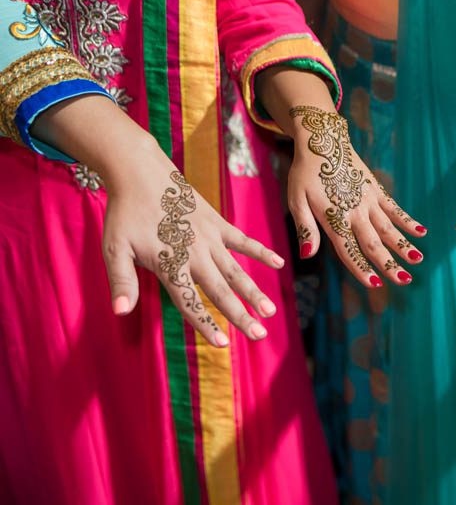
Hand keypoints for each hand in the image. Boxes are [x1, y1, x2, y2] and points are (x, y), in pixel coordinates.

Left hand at [104, 164, 282, 347]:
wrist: (141, 172)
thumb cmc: (124, 214)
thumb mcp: (114, 249)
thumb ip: (121, 282)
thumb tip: (120, 312)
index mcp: (170, 263)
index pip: (190, 302)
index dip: (206, 324)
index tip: (224, 343)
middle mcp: (194, 254)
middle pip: (221, 291)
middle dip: (242, 315)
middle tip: (260, 335)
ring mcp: (210, 238)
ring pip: (236, 271)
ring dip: (254, 291)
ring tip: (270, 311)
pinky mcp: (217, 223)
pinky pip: (243, 241)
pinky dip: (261, 252)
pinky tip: (279, 264)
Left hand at [287, 105, 425, 287]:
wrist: (323, 140)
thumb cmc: (305, 173)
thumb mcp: (296, 200)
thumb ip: (305, 229)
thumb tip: (306, 256)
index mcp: (334, 217)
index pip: (349, 250)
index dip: (361, 269)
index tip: (375, 284)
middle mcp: (355, 212)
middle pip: (374, 243)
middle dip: (389, 263)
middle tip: (405, 280)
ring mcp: (368, 200)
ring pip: (388, 228)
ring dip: (404, 245)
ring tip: (418, 260)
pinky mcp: (376, 190)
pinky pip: (394, 208)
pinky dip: (408, 221)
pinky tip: (421, 232)